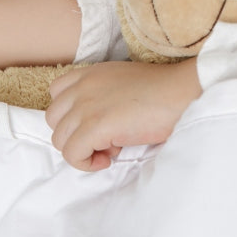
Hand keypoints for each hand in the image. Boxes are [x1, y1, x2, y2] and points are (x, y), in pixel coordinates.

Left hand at [46, 59, 201, 171]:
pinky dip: (87, 163)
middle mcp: (83, 86)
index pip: (57, 93)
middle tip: (106, 138)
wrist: (182, 92)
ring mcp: (86, 105)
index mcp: (91, 73)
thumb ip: (104, 96)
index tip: (96, 123)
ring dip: (83, 149)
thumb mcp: (125, 83)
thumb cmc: (163, 91)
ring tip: (111, 147)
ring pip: (60, 140)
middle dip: (75, 134)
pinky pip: (72, 155)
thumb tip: (99, 128)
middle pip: (54, 119)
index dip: (72, 114)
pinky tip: (110, 158)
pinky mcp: (94, 126)